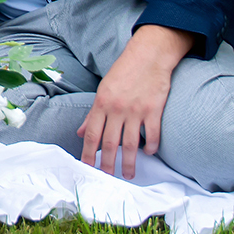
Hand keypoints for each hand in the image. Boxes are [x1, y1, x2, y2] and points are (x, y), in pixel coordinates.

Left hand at [76, 24, 193, 178]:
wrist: (149, 55)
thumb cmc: (124, 71)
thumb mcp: (103, 89)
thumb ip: (92, 113)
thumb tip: (79, 132)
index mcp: (101, 103)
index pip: (91, 134)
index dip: (88, 153)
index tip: (87, 167)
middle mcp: (117, 109)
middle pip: (110, 142)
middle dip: (107, 164)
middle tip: (108, 178)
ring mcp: (136, 110)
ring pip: (131, 143)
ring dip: (130, 162)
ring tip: (129, 175)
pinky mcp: (154, 110)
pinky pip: (152, 134)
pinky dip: (151, 146)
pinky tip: (149, 153)